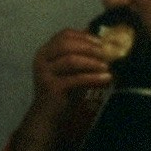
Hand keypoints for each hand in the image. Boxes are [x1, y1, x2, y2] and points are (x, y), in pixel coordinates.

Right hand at [9, 28, 114, 150]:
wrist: (49, 116)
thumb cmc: (65, 91)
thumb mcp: (75, 70)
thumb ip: (85, 57)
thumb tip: (108, 44)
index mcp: (46, 51)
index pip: (65, 34)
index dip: (85, 36)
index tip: (103, 42)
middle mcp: (42, 59)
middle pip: (67, 44)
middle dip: (90, 47)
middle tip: (108, 53)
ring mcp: (44, 73)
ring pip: (71, 59)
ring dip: (92, 62)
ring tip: (108, 66)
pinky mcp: (51, 87)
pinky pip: (75, 78)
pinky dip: (93, 78)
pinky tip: (107, 79)